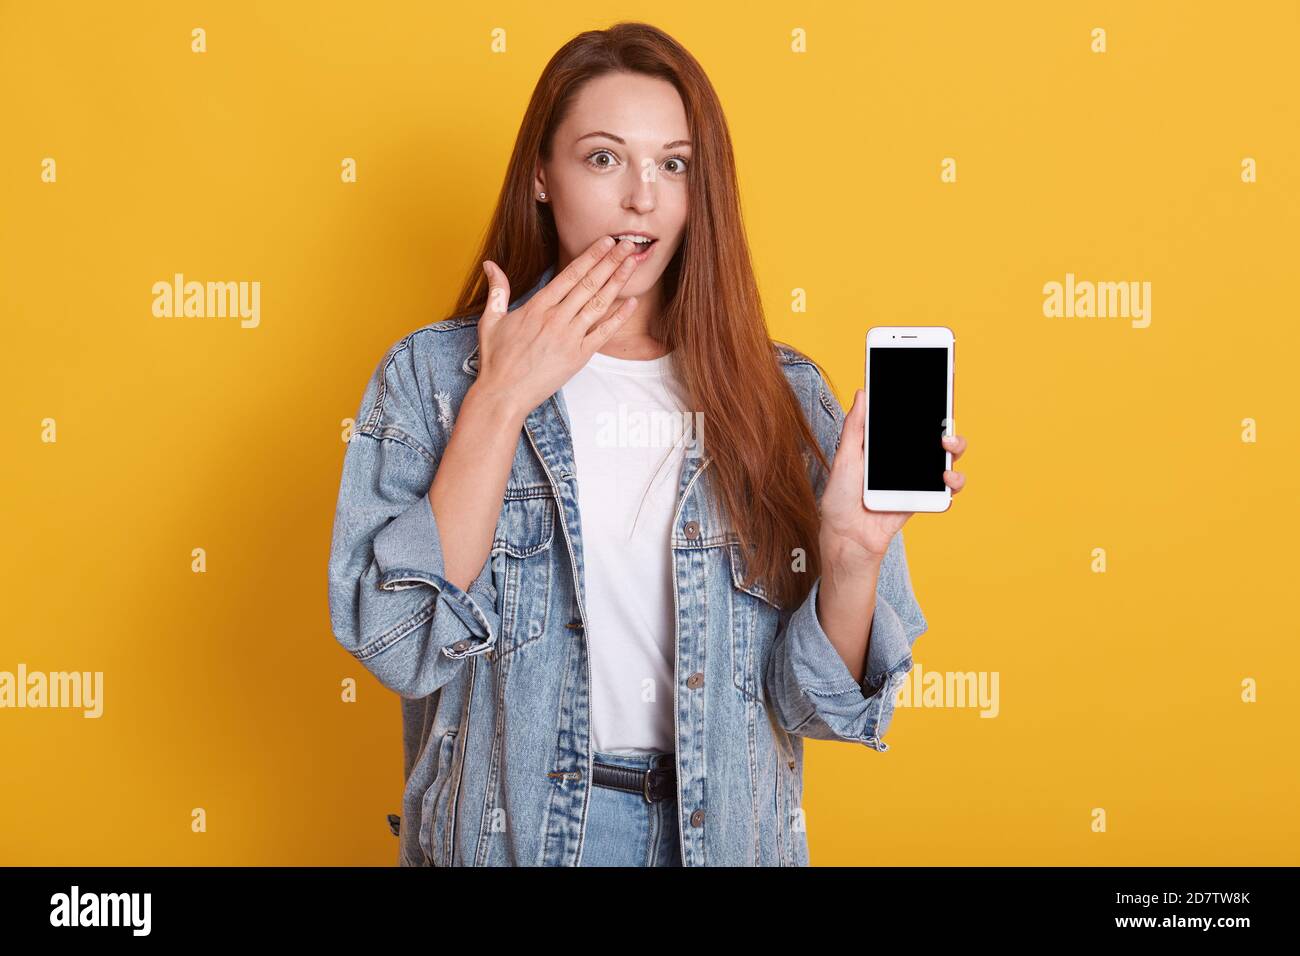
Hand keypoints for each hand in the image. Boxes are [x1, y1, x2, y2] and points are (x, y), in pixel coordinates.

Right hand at [472, 236, 642, 416]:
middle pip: (589, 284)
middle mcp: (556, 318)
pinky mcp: (578, 357)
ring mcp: (569, 337)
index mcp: (537, 306)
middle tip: (629, 244)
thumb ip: (497, 290)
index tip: (606, 242)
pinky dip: (619, 318)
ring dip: (618, 282)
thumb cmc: (496, 360)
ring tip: (633, 264)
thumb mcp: (491, 320)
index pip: (570, 274)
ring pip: (599, 304)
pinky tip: (632, 303)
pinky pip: (603, 334)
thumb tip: (490, 264)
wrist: (503, 395)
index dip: (590, 256)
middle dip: (611, 261)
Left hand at [818, 388, 967, 561]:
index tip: (937, 388)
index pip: (913, 421)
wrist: (846, 535)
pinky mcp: (922, 500)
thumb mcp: (845, 457)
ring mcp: (916, 480)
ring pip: (948, 461)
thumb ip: (856, 427)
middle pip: (938, 439)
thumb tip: (863, 393)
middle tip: (944, 430)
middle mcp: (906, 460)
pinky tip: (945, 480)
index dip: (928, 406)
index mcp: (888, 446)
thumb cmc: (840, 497)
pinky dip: (951, 486)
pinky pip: (945, 493)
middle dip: (949, 430)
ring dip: (956, 452)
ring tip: (947, 450)